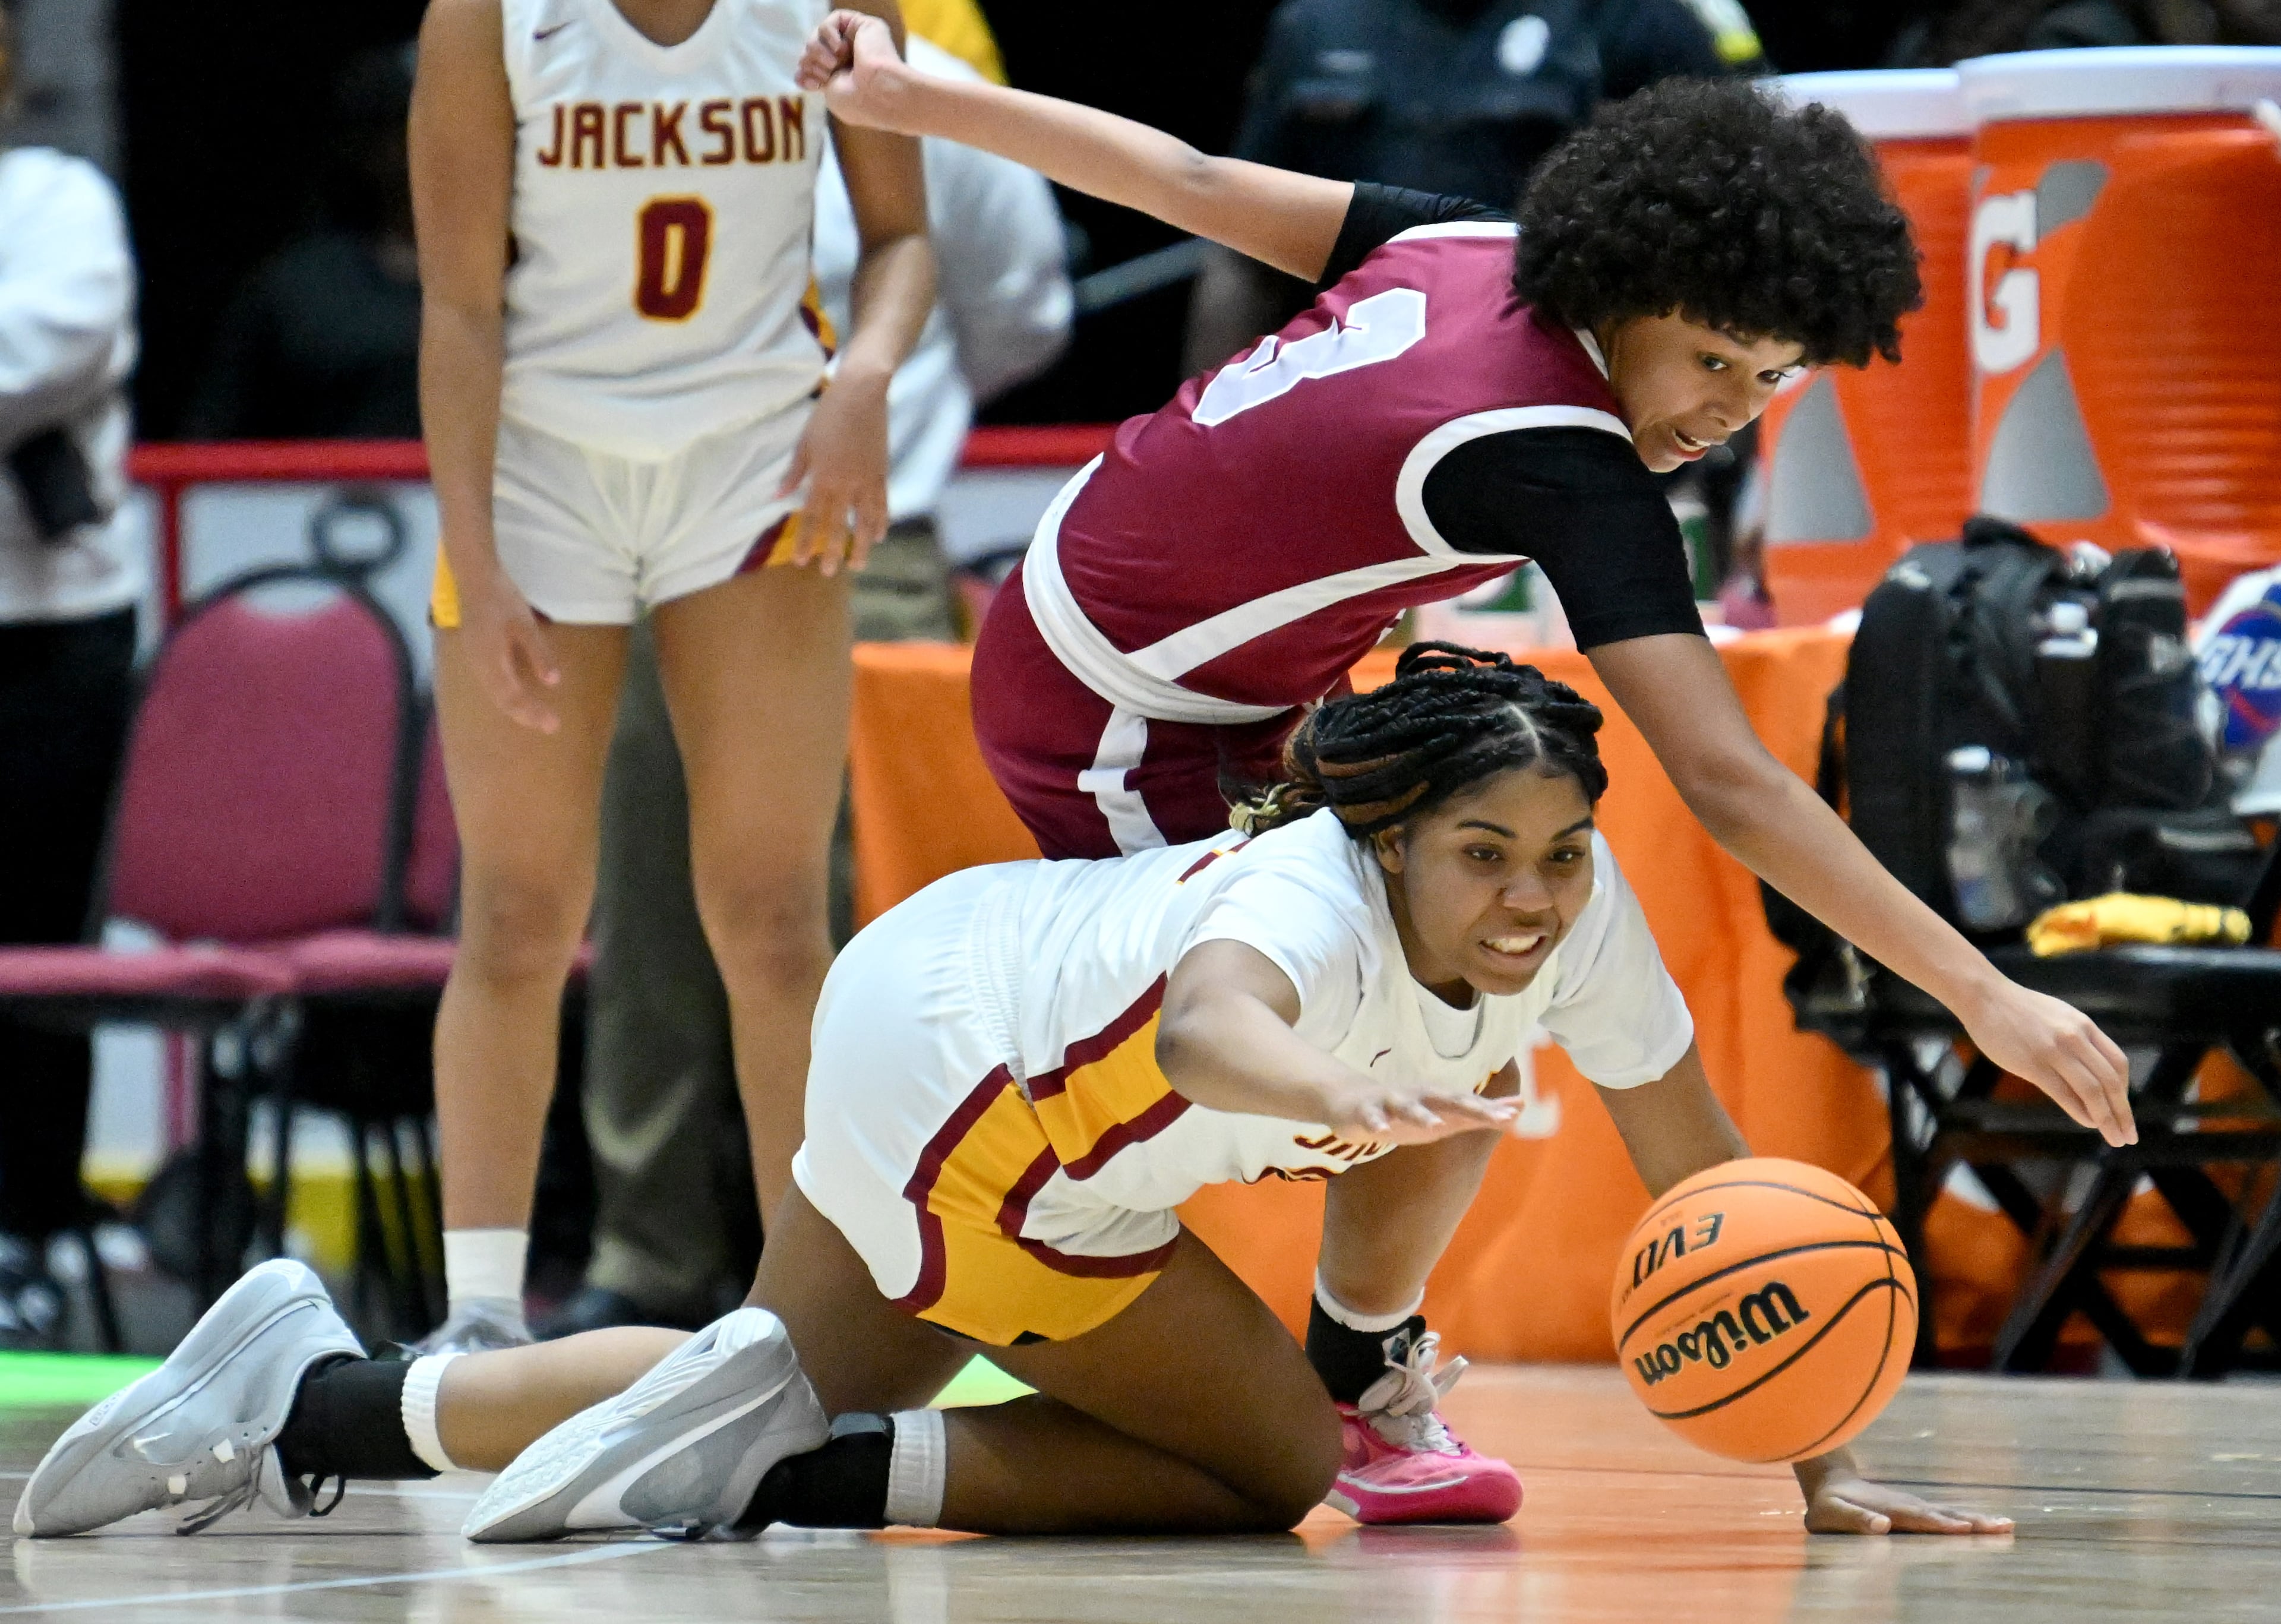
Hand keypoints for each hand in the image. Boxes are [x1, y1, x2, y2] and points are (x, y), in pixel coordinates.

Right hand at [450, 558, 561, 732]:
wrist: (474, 577)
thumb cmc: (501, 598)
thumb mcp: (525, 624)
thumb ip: (538, 653)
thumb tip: (553, 682)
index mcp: (490, 661)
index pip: (512, 697)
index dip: (532, 713)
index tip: (552, 724)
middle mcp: (479, 666)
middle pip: (502, 701)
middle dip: (526, 715)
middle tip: (550, 726)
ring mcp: (474, 661)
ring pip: (495, 695)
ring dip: (516, 708)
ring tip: (536, 717)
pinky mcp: (475, 654)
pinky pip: (490, 684)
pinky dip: (506, 696)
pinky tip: (517, 697)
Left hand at [778, 369, 890, 574]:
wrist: (863, 393)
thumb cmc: (828, 413)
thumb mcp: (805, 441)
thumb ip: (794, 472)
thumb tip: (777, 496)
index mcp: (824, 477)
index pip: (811, 517)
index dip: (806, 541)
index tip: (801, 561)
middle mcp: (846, 484)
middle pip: (839, 525)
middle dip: (833, 551)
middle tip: (830, 572)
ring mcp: (867, 480)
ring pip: (865, 521)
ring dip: (861, 545)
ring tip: (859, 564)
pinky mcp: (882, 473)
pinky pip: (883, 504)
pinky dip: (881, 521)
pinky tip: (879, 536)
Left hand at [796, 11, 914, 132]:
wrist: (881, 93)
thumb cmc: (860, 102)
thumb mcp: (831, 95)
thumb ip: (817, 80)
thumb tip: (798, 75)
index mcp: (846, 76)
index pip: (814, 65)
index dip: (806, 72)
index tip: (811, 85)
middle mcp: (851, 58)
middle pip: (813, 48)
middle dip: (812, 62)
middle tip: (826, 74)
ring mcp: (857, 41)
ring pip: (819, 34)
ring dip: (818, 50)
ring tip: (833, 63)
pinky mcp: (863, 25)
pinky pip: (832, 20)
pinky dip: (828, 34)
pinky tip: (840, 49)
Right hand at [1314, 1077, 1518, 1146]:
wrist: (1351, 1100)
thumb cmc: (1406, 1111)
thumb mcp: (1445, 1115)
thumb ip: (1480, 1112)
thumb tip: (1521, 1106)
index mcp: (1438, 1099)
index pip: (1469, 1104)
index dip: (1491, 1110)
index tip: (1514, 1115)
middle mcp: (1419, 1096)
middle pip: (1445, 1098)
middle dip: (1467, 1106)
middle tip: (1487, 1114)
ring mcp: (1391, 1102)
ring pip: (1407, 1106)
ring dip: (1421, 1113)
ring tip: (1436, 1124)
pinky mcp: (1365, 1110)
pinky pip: (1371, 1116)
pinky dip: (1377, 1121)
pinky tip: (1382, 1130)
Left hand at [1800, 1470, 2014, 1536]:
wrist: (1829, 1482)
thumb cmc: (1828, 1505)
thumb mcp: (1832, 1514)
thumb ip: (1854, 1519)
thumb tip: (1881, 1525)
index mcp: (1890, 1510)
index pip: (1921, 1519)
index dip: (1942, 1524)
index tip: (1965, 1527)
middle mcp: (1908, 1506)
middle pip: (1945, 1515)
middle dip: (1975, 1522)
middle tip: (2005, 1527)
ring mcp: (1914, 1506)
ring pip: (1951, 1512)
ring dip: (1978, 1519)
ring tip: (2007, 1525)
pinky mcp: (1917, 1509)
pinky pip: (1947, 1514)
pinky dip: (1968, 1519)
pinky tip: (1985, 1524)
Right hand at [1957, 976, 2135, 1146]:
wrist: (1986, 997)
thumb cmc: (2020, 1009)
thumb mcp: (2059, 1017)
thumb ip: (2077, 1040)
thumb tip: (2091, 1071)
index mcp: (2084, 1026)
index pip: (2117, 1063)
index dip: (2125, 1091)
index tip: (2123, 1110)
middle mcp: (2075, 1037)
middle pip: (2110, 1081)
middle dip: (2123, 1113)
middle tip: (2129, 1135)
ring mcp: (2054, 1051)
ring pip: (2091, 1091)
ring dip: (2107, 1119)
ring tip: (2114, 1137)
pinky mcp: (2033, 1064)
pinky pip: (2064, 1094)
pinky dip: (2080, 1112)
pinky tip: (2089, 1124)